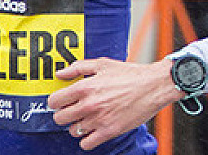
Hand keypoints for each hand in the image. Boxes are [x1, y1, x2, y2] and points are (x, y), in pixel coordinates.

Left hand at [47, 57, 180, 150]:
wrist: (153, 86)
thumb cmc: (130, 74)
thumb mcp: (102, 64)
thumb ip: (77, 68)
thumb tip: (60, 73)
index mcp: (84, 87)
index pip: (54, 101)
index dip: (55, 102)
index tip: (60, 102)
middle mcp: (89, 105)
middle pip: (59, 118)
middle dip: (63, 114)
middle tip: (71, 111)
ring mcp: (98, 120)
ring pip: (72, 131)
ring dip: (76, 126)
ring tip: (86, 119)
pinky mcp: (109, 132)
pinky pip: (86, 144)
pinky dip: (87, 139)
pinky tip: (93, 130)